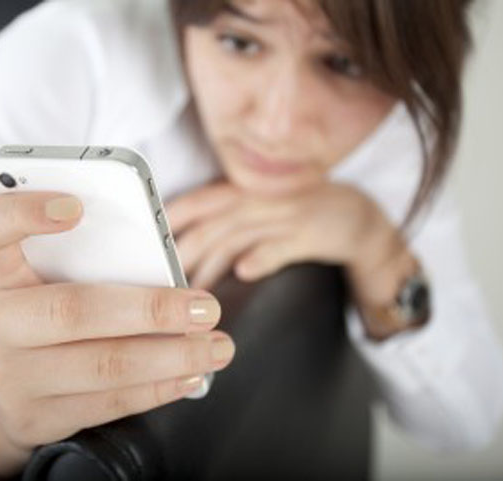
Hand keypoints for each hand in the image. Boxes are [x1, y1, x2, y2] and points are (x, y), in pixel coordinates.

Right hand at [0, 192, 235, 478]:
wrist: (15, 388)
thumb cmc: (52, 313)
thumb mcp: (56, 281)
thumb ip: (93, 265)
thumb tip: (167, 272)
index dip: (22, 213)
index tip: (77, 206)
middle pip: (69, 310)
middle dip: (150, 310)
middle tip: (206, 307)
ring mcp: (9, 376)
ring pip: (101, 365)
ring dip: (171, 355)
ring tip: (215, 346)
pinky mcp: (35, 416)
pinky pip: (109, 402)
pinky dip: (159, 387)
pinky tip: (191, 374)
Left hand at [166, 181, 416, 334]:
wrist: (358, 217)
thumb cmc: (297, 213)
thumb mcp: (259, 211)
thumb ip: (224, 225)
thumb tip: (184, 250)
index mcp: (244, 191)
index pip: (199, 201)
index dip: (171, 218)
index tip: (145, 238)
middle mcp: (260, 199)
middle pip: (211, 224)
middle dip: (181, 253)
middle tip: (158, 279)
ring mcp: (284, 215)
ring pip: (237, 238)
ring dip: (211, 267)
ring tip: (190, 291)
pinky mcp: (309, 234)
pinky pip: (280, 245)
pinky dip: (261, 257)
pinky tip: (243, 273)